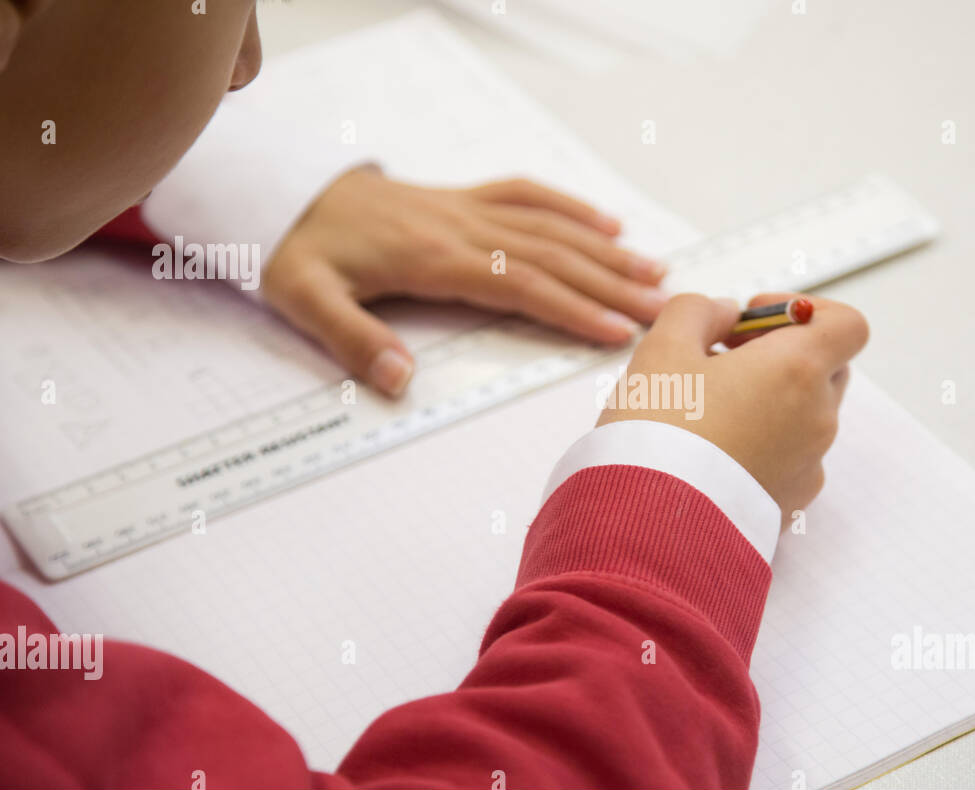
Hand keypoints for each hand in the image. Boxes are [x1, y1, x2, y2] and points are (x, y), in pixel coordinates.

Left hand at [261, 169, 668, 395]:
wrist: (279, 190)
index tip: (617, 330)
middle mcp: (460, 227)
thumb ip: (352, 339)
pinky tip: (608, 223)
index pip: (518, 284)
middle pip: (550, 254)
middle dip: (610, 283)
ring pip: (549, 225)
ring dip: (605, 250)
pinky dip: (571, 206)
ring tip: (655, 273)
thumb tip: (400, 382)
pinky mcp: (462, 197)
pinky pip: (527, 193)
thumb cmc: (292, 248)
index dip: (571, 308)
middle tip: (662, 309)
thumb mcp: (302, 298)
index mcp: (430, 257)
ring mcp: (465, 207)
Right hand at [597, 293, 868, 521]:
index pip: (846, 324)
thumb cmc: (660, 436)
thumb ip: (697, 312)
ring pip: (804, 416)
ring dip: (767, 402)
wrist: (652, 529)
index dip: (804, 311)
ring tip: (706, 409)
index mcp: (798, 370)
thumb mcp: (662, 349)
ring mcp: (808, 465)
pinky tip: (712, 452)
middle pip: (825, 368)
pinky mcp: (790, 504)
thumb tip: (722, 313)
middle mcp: (817, 419)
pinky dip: (762, 446)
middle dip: (780, 355)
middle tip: (722, 358)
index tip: (753, 320)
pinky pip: (789, 460)